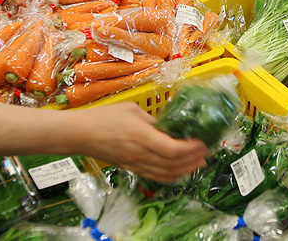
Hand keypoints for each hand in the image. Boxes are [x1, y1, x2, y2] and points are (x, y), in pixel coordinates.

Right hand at [74, 102, 208, 181]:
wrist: (80, 134)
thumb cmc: (103, 117)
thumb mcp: (131, 110)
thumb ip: (152, 120)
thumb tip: (168, 125)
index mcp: (141, 136)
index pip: (173, 149)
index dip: (191, 149)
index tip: (203, 141)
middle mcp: (140, 153)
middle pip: (174, 164)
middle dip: (194, 160)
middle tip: (206, 151)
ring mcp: (135, 164)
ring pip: (167, 174)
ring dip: (186, 170)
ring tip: (198, 162)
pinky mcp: (131, 168)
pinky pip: (156, 176)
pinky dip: (171, 176)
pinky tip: (179, 170)